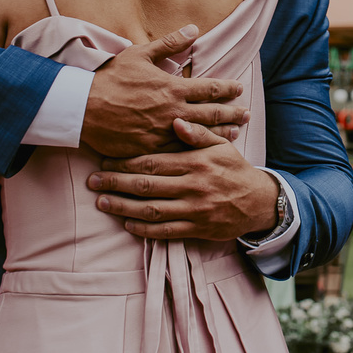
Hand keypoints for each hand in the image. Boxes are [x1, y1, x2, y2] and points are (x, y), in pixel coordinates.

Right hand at [81, 26, 249, 158]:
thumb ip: (169, 44)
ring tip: (235, 133)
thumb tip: (193, 29)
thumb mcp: (139, 54)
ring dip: (220, 133)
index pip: (209, 89)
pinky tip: (205, 150)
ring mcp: (163, 132)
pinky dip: (195, 149)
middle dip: (232, 113)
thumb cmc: (110, 78)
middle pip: (212, 113)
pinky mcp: (151, 148)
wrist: (83, 107)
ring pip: (200, 134)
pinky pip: (179, 150)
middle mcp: (172, 111)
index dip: (227, 89)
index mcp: (172, 87)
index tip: (239, 89)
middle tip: (247, 114)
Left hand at [88, 118, 278, 240]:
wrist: (259, 201)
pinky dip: (144, 229)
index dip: (125, 163)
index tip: (106, 162)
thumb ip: (197, 133)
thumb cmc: (234, 169)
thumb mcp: (221, 145)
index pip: (153, 162)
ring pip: (151, 209)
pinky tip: (127, 223)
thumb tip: (176, 121)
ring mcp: (195, 210)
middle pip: (146, 185)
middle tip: (93, 181)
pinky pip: (165, 231)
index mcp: (196, 162)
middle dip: (115, 183)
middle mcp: (193, 186)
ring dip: (123, 206)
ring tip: (102, 202)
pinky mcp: (197, 229)